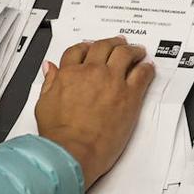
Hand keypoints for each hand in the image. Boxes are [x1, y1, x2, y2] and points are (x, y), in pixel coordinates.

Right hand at [35, 36, 154, 188]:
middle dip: (112, 43)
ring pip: (125, 54)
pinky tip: (148, 69)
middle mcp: (92, 72)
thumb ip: (49, 82)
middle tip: (119, 44)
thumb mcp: (44, 104)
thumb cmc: (59, 135)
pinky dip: (146, 68)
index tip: (91, 48)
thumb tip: (50, 68)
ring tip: (137, 52)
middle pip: (104, 47)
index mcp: (70, 74)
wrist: (74, 150)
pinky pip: (142, 74)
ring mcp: (112, 81)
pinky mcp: (130, 95)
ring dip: (132, 51)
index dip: (86, 47)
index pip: (78, 50)